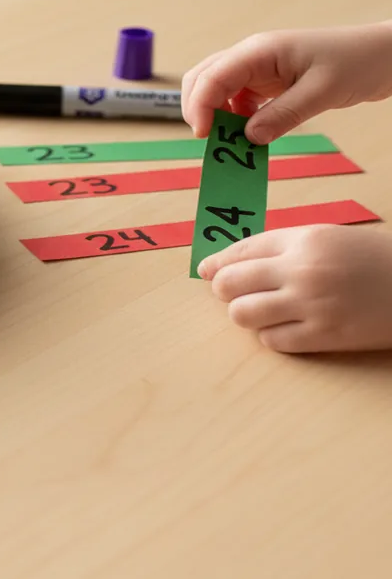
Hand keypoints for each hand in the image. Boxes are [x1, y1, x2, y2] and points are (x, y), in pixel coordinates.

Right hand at [181, 20, 391, 143]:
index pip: (212, 76)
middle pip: (203, 79)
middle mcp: (252, 56)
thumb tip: (248, 139)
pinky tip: (250, 132)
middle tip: (212, 141)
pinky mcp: (267, 81)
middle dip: (199, 110)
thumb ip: (282, 115)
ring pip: (217, 90)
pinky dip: (235, 118)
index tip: (204, 137)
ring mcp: (258, 68)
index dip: (200, 106)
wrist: (383, 55)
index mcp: (260, 51)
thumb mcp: (321, 92)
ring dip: (217, 115)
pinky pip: (238, 99)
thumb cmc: (357, 62)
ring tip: (232, 140)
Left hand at [199, 225, 391, 352]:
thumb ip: (282, 247)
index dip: (216, 264)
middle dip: (224, 290)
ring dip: (246, 314)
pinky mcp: (325, 336)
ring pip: (243, 314)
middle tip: (233, 294)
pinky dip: (271, 336)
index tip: (205, 271)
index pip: (239, 251)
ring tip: (263, 311)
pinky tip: (286, 327)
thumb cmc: (372, 258)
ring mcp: (312, 304)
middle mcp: (301, 270)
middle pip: (229, 283)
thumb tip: (230, 263)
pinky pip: (272, 340)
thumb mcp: (327, 238)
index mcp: (302, 239)